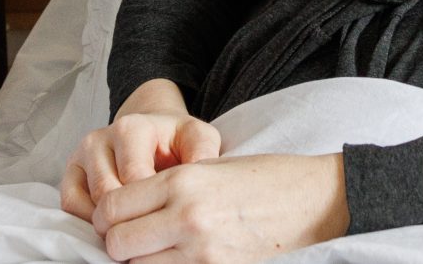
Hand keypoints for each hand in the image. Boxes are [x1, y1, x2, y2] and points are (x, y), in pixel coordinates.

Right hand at [61, 85, 222, 223]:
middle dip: (131, 218)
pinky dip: (89, 221)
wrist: (151, 131)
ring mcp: (81, 157)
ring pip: (88, 203)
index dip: (152, 205)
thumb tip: (197, 181)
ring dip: (112, 222)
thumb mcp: (197, 137)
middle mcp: (99, 139)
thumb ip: (202, 152)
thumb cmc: (175, 140)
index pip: (133, 178)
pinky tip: (115, 224)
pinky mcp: (70, 174)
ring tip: (137, 229)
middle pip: (108, 195)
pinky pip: (70, 205)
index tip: (168, 217)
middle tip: (153, 231)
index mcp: (131, 127)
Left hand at [92, 154, 347, 262]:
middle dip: (117, 243)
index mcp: (183, 179)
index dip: (105, 216)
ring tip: (156, 251)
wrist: (317, 200)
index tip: (113, 219)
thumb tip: (126, 214)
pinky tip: (177, 260)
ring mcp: (202, 250)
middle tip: (130, 240)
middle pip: (118, 242)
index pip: (113, 205)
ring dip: (140, 261)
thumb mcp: (212, 168)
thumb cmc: (267, 178)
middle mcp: (186, 214)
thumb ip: (168, 190)